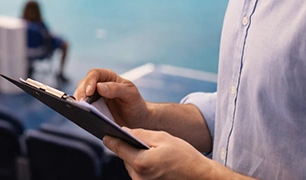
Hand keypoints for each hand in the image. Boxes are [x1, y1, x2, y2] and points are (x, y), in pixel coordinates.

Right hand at [73, 68, 149, 128]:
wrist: (137, 120)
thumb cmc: (135, 104)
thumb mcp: (130, 95)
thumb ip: (116, 89)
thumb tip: (99, 87)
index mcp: (108, 77)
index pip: (95, 74)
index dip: (90, 81)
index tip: (89, 92)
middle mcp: (99, 85)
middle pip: (84, 84)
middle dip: (82, 92)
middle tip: (82, 102)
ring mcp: (94, 97)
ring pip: (81, 94)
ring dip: (79, 101)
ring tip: (80, 109)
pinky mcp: (92, 108)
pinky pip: (83, 107)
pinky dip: (80, 109)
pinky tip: (81, 114)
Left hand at [104, 128, 220, 179]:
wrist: (200, 176)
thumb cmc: (184, 156)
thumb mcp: (163, 138)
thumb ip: (140, 134)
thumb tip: (124, 131)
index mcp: (141, 162)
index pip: (117, 147)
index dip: (111, 138)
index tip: (105, 132)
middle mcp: (138, 177)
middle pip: (124, 157)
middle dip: (128, 147)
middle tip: (139, 139)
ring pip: (131, 165)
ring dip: (136, 157)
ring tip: (151, 151)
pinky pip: (138, 173)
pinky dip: (142, 165)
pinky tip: (155, 160)